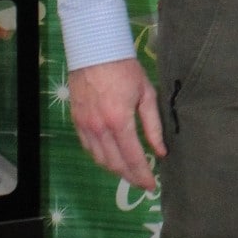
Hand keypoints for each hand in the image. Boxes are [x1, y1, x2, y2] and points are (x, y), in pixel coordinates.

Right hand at [69, 57, 164, 189]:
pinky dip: (101, 158)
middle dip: (130, 177)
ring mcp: (85, 126)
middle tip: (142, 183)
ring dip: (115, 170)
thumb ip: (153, 125)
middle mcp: (99, 128)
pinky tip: (112, 158)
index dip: (142, 175)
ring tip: (130, 173)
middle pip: (114, 164)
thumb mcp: (146, 93)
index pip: (132, 158)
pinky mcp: (76, 122)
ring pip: (99, 159)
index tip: (152, 186)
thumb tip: (161, 151)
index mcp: (119, 121)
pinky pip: (88, 148)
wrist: (95, 51)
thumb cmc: (125, 69)